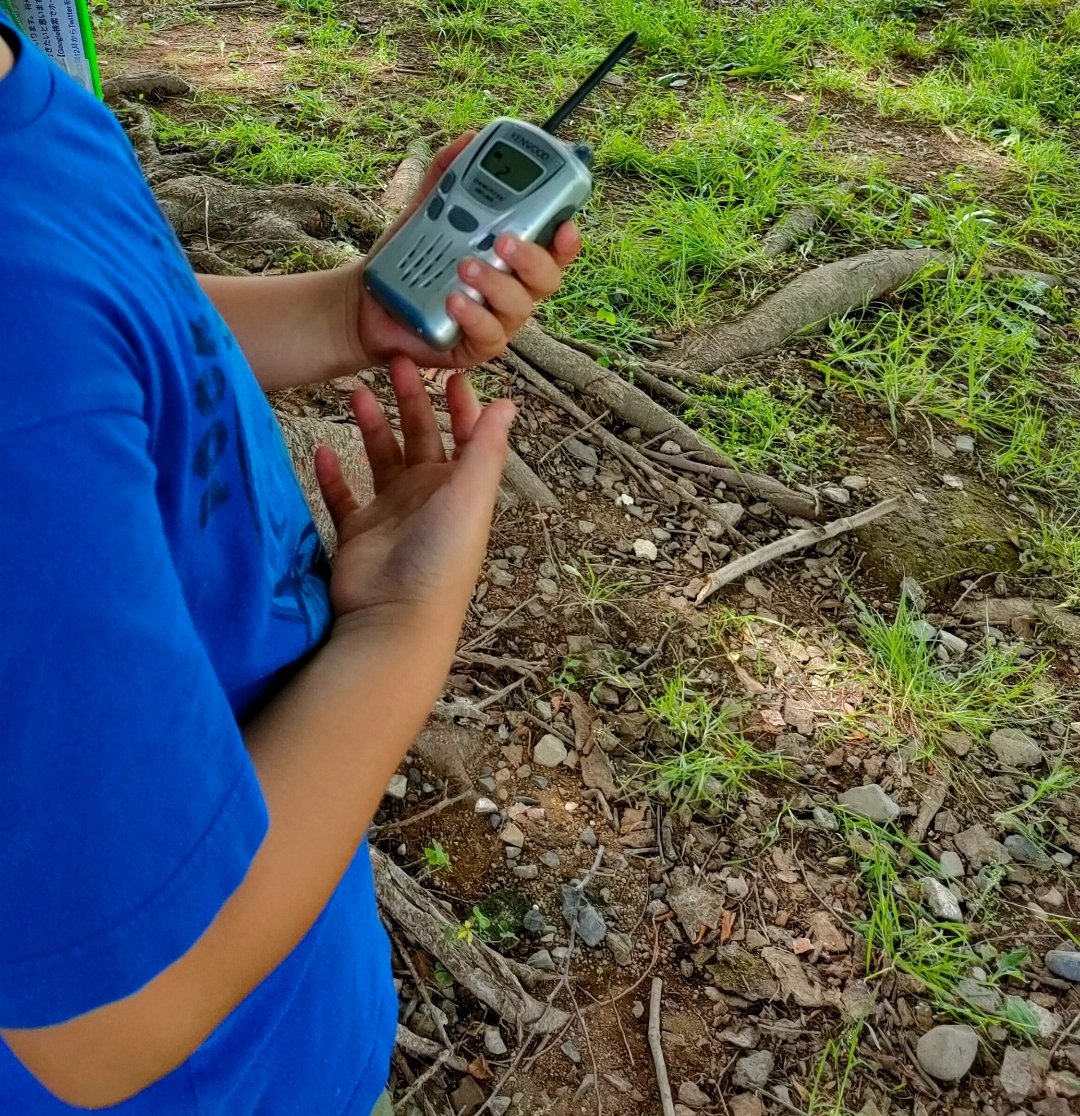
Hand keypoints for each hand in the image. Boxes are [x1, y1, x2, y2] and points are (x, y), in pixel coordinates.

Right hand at [314, 357, 513, 627]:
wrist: (395, 617)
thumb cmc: (440, 556)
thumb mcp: (470, 496)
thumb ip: (486, 447)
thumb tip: (509, 402)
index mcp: (460, 489)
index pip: (465, 437)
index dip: (461, 405)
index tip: (449, 371)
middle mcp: (427, 497)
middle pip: (419, 438)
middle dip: (410, 401)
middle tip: (393, 361)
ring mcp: (391, 515)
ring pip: (380, 459)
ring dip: (370, 427)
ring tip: (352, 392)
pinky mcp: (358, 534)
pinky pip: (342, 496)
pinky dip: (331, 474)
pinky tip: (320, 448)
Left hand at [350, 134, 580, 369]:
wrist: (369, 302)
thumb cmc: (410, 258)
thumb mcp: (427, 209)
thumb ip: (449, 175)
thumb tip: (470, 139)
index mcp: (513, 257)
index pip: (553, 247)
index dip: (566, 237)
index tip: (565, 222)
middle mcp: (513, 289)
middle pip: (546, 278)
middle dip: (531, 257)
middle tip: (503, 239)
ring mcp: (498, 321)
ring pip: (518, 306)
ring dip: (496, 284)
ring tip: (465, 266)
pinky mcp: (476, 347)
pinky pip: (488, 335)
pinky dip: (474, 316)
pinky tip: (454, 300)